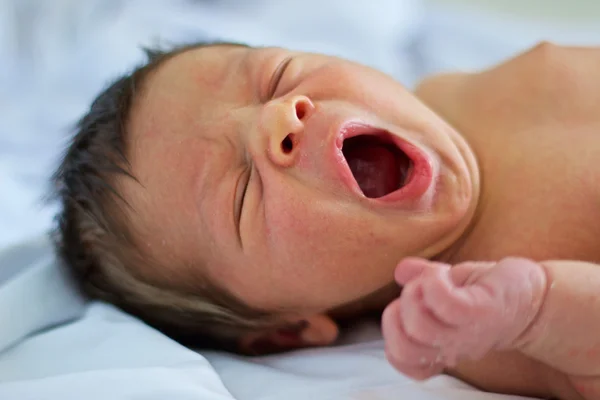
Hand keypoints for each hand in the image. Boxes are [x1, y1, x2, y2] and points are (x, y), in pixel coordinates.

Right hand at [382, 257, 546, 379]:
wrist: (538, 296)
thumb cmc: (490, 292)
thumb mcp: (449, 287)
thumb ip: (421, 281)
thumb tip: (400, 270)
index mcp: (438, 344)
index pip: (402, 360)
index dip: (392, 335)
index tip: (406, 310)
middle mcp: (451, 345)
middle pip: (404, 348)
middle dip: (395, 315)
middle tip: (415, 294)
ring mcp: (466, 331)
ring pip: (420, 326)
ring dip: (413, 295)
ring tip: (430, 280)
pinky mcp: (481, 311)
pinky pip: (445, 303)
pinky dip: (432, 283)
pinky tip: (442, 274)